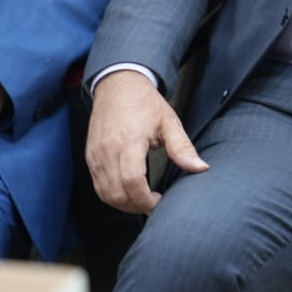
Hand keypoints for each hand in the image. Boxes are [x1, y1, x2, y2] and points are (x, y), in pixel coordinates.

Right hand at [85, 69, 208, 214]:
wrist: (117, 84)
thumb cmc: (143, 102)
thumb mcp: (169, 122)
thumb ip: (183, 148)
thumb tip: (200, 168)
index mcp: (129, 141)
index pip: (132, 182)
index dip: (146, 200)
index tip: (159, 201)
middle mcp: (108, 150)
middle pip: (118, 193)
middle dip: (137, 206)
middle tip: (153, 203)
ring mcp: (96, 154)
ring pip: (105, 194)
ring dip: (124, 204)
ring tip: (141, 199)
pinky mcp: (90, 156)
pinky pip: (98, 185)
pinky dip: (112, 195)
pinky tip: (127, 191)